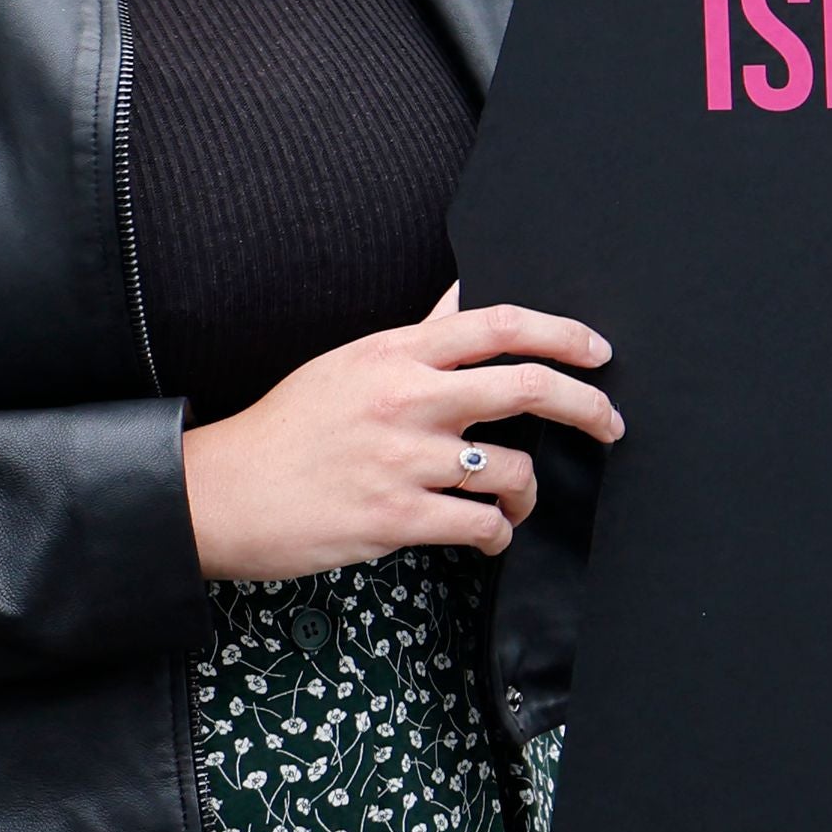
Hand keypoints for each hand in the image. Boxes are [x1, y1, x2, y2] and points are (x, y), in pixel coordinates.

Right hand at [182, 287, 622, 583]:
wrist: (221, 493)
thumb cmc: (285, 430)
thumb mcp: (348, 362)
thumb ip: (415, 336)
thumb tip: (463, 296)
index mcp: (395, 353)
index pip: (498, 324)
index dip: (562, 334)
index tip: (599, 350)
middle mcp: (406, 399)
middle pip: (528, 388)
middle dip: (587, 407)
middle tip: (609, 425)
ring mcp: (403, 459)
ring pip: (513, 469)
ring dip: (530, 492)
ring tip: (517, 502)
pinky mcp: (396, 517)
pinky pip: (480, 525)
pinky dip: (497, 535)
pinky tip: (487, 536)